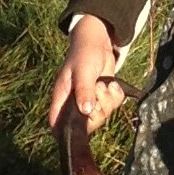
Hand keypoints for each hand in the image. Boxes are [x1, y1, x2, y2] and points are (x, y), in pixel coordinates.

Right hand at [48, 15, 125, 129]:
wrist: (99, 43)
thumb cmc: (84, 54)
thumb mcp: (83, 71)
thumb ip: (84, 90)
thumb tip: (85, 111)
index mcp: (62, 98)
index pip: (57, 123)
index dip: (66, 131)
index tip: (84, 121)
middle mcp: (75, 103)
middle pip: (87, 124)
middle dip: (99, 111)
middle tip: (99, 90)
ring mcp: (90, 102)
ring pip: (102, 116)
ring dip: (109, 101)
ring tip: (105, 84)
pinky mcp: (103, 98)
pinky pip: (112, 107)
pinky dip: (116, 97)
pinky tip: (113, 85)